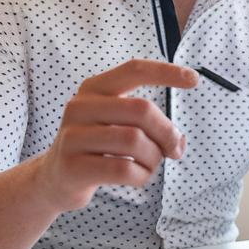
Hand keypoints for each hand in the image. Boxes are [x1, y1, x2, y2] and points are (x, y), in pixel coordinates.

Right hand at [34, 59, 198, 211]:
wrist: (54, 178)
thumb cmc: (96, 147)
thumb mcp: (117, 124)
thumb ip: (149, 125)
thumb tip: (178, 142)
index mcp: (94, 88)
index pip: (134, 70)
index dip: (166, 72)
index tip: (194, 80)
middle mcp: (80, 107)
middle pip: (141, 110)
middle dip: (167, 132)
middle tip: (174, 149)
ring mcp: (73, 137)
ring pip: (134, 140)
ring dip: (154, 157)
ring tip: (150, 165)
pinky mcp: (72, 167)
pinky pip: (122, 169)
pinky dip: (141, 176)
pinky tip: (138, 176)